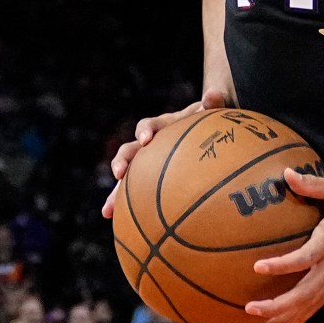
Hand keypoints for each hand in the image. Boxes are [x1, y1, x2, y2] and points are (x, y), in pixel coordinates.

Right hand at [101, 89, 230, 219]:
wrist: (202, 132)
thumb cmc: (208, 122)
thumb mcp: (212, 112)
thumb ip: (213, 103)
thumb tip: (215, 95)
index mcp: (163, 127)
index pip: (150, 125)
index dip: (146, 130)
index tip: (146, 139)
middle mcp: (150, 145)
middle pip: (130, 151)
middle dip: (122, 161)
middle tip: (119, 173)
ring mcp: (148, 163)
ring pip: (128, 177)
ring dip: (116, 193)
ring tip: (108, 210)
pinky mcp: (150, 179)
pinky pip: (137, 194)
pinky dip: (129, 209)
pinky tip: (121, 227)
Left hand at [242, 168, 323, 322]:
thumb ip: (312, 184)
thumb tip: (286, 173)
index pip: (303, 260)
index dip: (281, 265)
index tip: (258, 267)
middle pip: (303, 296)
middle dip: (276, 307)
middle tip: (250, 310)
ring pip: (309, 306)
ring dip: (284, 320)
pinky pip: (317, 304)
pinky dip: (300, 318)